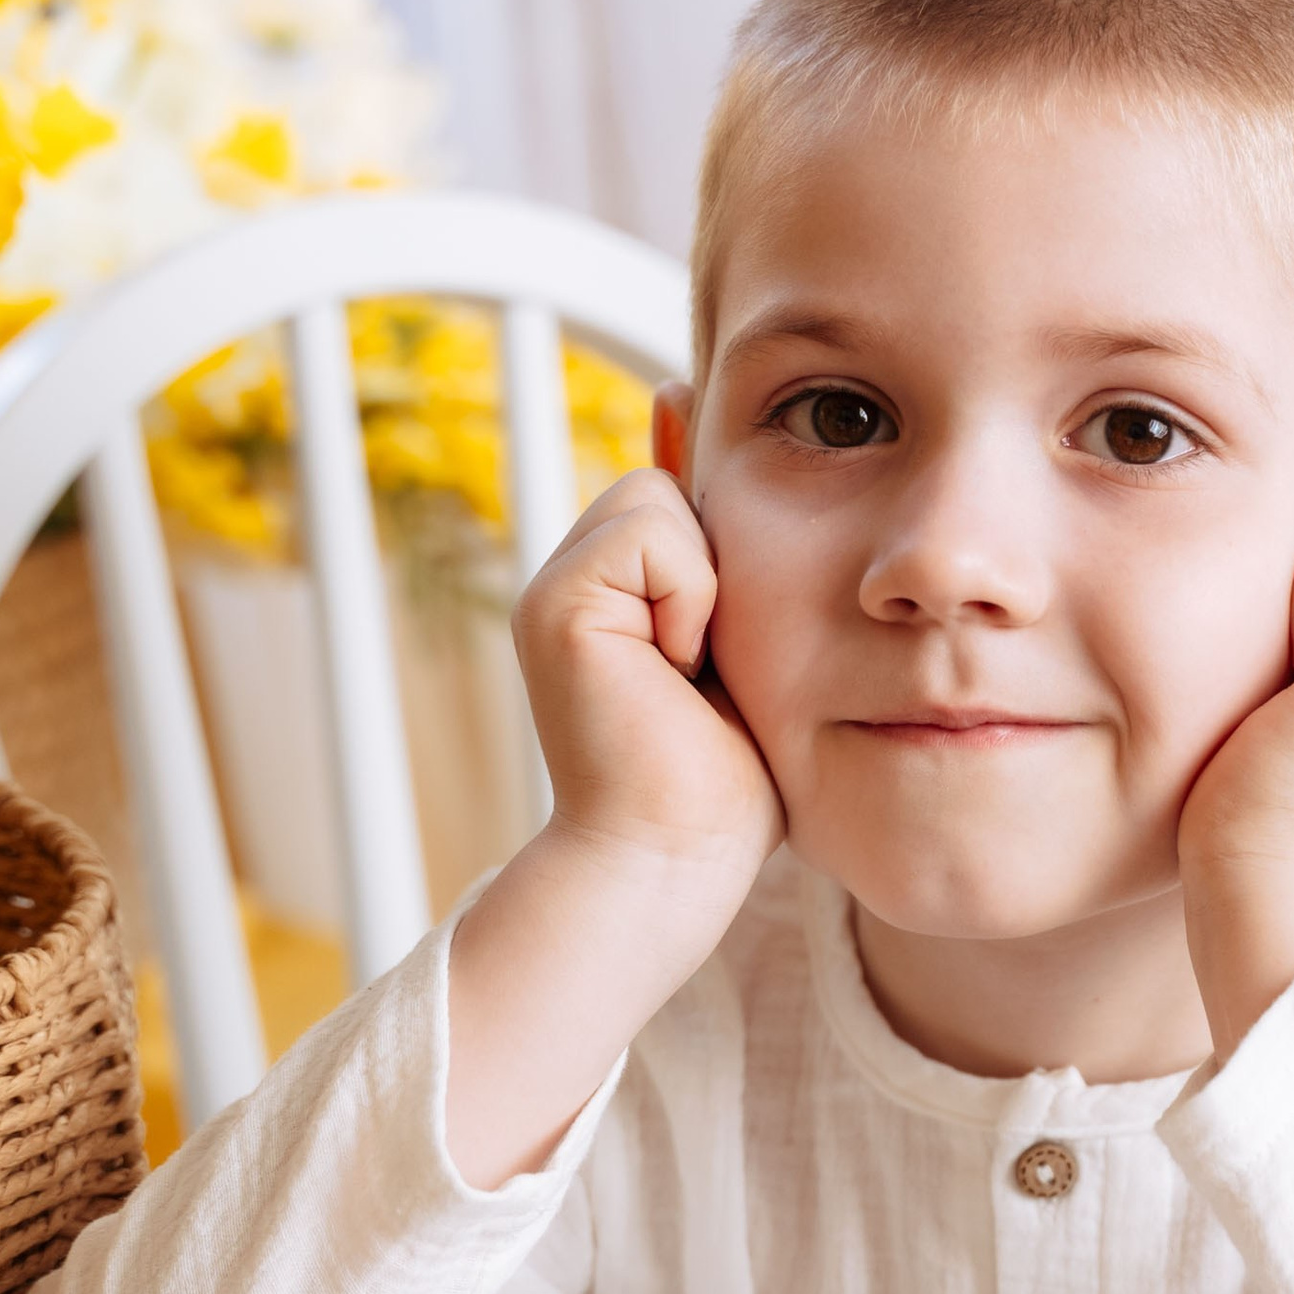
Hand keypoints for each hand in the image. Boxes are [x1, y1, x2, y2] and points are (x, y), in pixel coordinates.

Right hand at [511, 468, 781, 904]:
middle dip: (712, 569)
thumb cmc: (720, 788)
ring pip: (656, 498)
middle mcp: (569, 585)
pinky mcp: (555, 604)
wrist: (673, 861)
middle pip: (665, 488)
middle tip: (701, 669)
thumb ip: (719, 566)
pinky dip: (690, 599)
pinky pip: (652, 533)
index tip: (710, 651)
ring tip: (687, 672)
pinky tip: (674, 671)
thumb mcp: (740, 654)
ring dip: (704, 587)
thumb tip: (700, 432)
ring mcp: (552, 591)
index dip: (717, 556)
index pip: (671, 497)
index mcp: (608, 596)